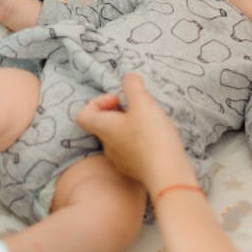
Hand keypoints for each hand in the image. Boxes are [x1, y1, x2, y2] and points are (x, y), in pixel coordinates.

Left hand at [76, 74, 194, 191]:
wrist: (168, 174)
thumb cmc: (151, 136)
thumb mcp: (142, 102)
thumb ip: (132, 86)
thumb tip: (129, 78)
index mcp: (104, 128)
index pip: (83, 114)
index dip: (98, 102)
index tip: (119, 100)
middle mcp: (108, 146)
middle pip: (104, 124)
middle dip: (120, 112)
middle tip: (139, 109)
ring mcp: (121, 161)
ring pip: (119, 138)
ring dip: (132, 127)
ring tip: (151, 123)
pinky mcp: (136, 170)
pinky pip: (133, 151)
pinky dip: (142, 142)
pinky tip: (158, 140)